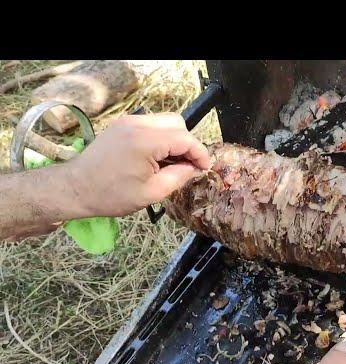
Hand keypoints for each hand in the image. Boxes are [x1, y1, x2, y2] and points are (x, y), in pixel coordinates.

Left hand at [68, 113, 209, 217]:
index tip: (204, 168)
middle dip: (188, 143)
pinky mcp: (122, 125)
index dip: (200, 153)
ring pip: (165, 121)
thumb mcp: (152, 192)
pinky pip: (151, 125)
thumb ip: (178, 177)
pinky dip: (161, 137)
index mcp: (145, 141)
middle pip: (177, 123)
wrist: (75, 187)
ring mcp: (128, 122)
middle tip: (188, 166)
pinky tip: (158, 158)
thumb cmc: (111, 195)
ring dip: (175, 139)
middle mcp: (137, 124)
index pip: (185, 139)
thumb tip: (194, 168)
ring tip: (173, 163)